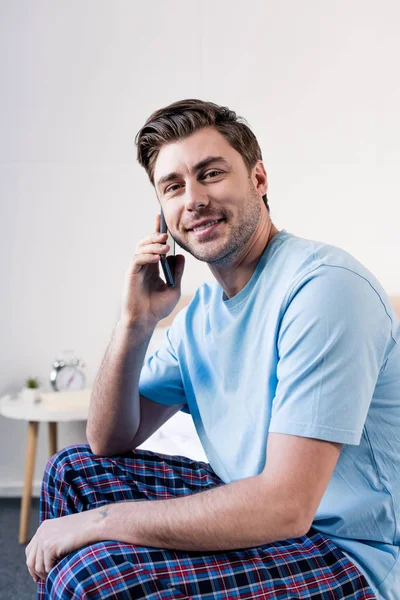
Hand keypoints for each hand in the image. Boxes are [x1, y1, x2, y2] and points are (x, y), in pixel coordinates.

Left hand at [25, 510, 99, 581]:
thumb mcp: (64, 531)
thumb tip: (47, 558)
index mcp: (44, 527)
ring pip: (37, 565)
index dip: (32, 563)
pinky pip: (46, 567)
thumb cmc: (84, 528)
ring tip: (53, 575)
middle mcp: (41, 532)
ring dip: (45, 573)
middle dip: (35, 572)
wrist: (94, 523)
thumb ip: (53, 539)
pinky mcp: (50, 546)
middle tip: (41, 579)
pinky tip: (59, 569)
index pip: (30, 549)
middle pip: (30, 559)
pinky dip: (52, 571)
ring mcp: (44, 538)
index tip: (37, 573)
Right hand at [120, 213, 184, 328]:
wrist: (145, 321)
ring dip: (153, 245)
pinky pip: (138, 259)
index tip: (160, 217)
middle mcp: (144, 265)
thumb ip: (177, 272)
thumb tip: (180, 255)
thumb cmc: (157, 308)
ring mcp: (136, 269)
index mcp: (153, 266)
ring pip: (141, 248)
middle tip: (166, 235)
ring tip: (165, 247)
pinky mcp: (131, 274)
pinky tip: (157, 258)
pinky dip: (147, 256)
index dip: (157, 231)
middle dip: (155, 235)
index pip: (155, 245)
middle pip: (147, 242)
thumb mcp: (174, 288)